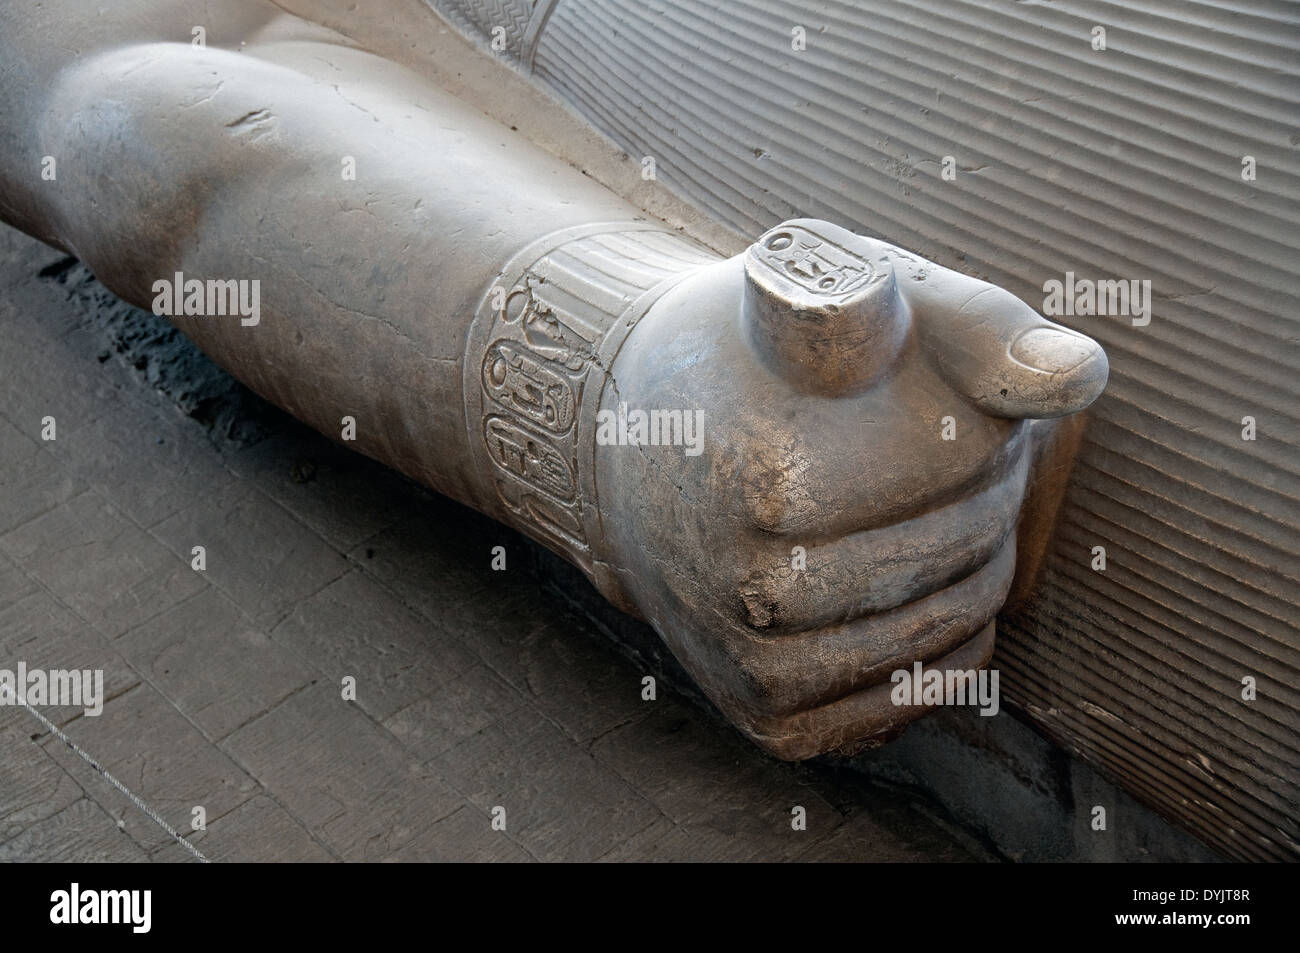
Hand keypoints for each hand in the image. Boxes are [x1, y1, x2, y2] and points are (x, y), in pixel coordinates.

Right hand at [592, 219, 1106, 758]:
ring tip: (930, 507)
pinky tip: (912, 584)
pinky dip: (947, 643)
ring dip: (976, 563)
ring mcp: (754, 665)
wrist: (632, 444)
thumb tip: (1077, 376)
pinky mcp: (769, 718)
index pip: (969, 464)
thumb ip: (973, 326)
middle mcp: (751, 592)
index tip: (944, 392)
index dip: (981, 418)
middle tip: (956, 449)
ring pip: (951, 627)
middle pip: (964, 550)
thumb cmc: (757, 358)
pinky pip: (918, 697)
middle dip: (989, 489)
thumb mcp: (851, 293)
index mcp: (770, 480)